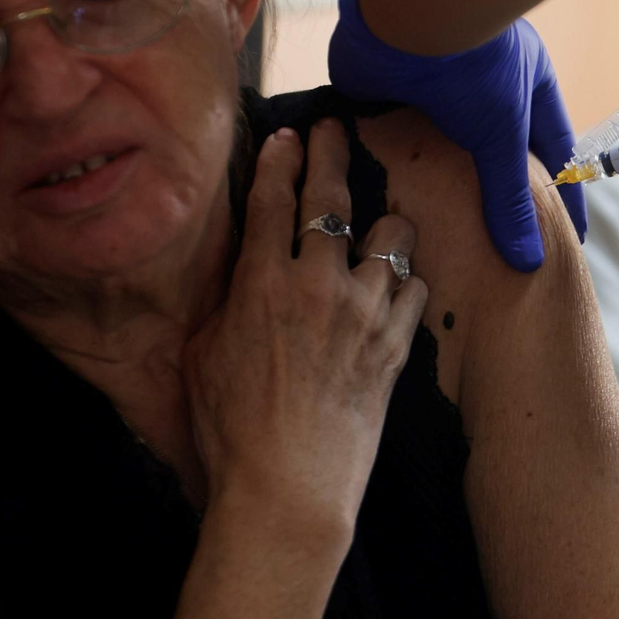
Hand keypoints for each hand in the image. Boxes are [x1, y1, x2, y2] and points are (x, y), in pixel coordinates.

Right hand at [183, 120, 428, 536]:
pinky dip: (404, 279)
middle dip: (330, 155)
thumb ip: (225, 303)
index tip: (286, 136)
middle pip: (331, 200)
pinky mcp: (396, 345)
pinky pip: (413, 288)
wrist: (288, 488)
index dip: (279, 161)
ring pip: (391, 236)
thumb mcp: (205, 357)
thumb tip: (239, 271)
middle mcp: (319, 287)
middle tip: (334, 130)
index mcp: (262, 285)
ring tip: (380, 222)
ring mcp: (365, 313)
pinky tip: (395, 282)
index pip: (272, 202)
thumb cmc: (232, 432)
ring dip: (384, 223)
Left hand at [328, 0, 586, 271]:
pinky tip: (384, 197)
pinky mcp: (385, 85)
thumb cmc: (475, 63)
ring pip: (439, 139)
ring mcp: (433, 80)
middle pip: (492, 146)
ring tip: (439, 233)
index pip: (551, 149)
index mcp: (525, 81)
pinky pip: (389, 130)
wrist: (406, 6)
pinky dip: (387, 160)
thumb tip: (530, 262)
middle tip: (503, 244)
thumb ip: (510, 199)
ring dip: (435, 177)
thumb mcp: (502, 137)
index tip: (572, 236)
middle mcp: (481, 80)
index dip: (561, 192)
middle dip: (495, 189)